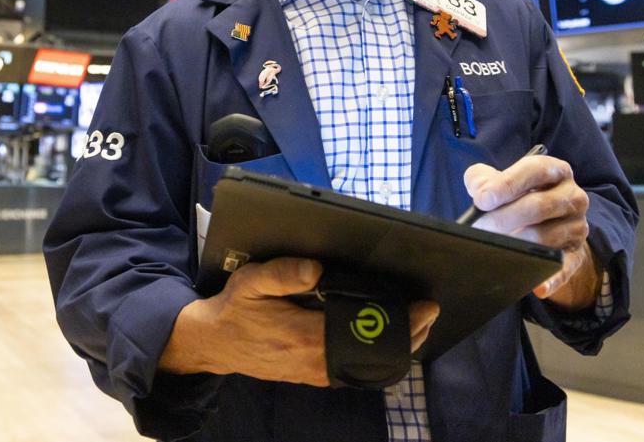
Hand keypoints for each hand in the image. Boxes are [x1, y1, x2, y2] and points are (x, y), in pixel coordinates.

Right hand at [158, 257, 439, 384]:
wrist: (214, 343)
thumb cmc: (235, 308)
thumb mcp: (251, 281)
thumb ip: (283, 273)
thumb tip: (317, 267)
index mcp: (305, 336)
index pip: (365, 332)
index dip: (399, 322)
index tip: (424, 307)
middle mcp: (315, 361)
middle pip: (374, 353)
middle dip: (407, 334)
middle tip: (430, 313)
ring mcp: (315, 372)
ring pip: (367, 364)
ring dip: (395, 346)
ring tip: (417, 325)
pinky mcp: (313, 375)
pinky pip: (354, 369)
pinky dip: (376, 356)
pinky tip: (388, 340)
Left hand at [463, 153, 598, 310]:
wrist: (547, 221)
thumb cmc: (517, 196)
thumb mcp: (500, 180)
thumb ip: (484, 180)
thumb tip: (480, 193)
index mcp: (555, 171)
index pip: (534, 171)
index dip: (506, 185)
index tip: (482, 200)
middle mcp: (573, 196)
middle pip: (538, 206)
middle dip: (504, 218)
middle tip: (478, 229)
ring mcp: (578, 225)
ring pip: (546, 237)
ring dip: (516, 244)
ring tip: (491, 248)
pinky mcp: (577, 253)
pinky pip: (565, 267)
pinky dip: (552, 278)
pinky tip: (537, 287)